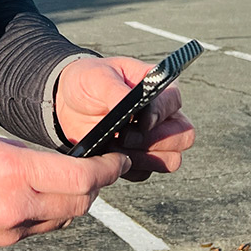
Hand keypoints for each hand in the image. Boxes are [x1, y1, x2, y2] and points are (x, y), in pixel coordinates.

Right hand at [0, 132, 129, 250]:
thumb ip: (23, 156)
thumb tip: (54, 164)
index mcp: (14, 172)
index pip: (81, 178)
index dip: (107, 169)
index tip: (117, 159)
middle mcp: (16, 207)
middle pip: (79, 204)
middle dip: (97, 186)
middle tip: (103, 168)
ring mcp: (7, 232)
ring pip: (60, 220)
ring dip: (73, 202)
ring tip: (73, 180)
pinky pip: (36, 230)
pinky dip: (47, 214)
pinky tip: (39, 198)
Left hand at [55, 56, 194, 181]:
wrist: (67, 102)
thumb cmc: (88, 81)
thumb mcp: (97, 77)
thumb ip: (116, 90)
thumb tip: (127, 105)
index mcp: (157, 86)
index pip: (174, 101)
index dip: (159, 113)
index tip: (139, 120)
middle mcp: (162, 114)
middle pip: (183, 136)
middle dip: (153, 140)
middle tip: (124, 135)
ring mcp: (153, 138)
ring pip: (171, 159)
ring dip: (143, 157)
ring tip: (115, 145)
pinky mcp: (139, 158)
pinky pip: (146, 173)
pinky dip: (129, 168)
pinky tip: (111, 154)